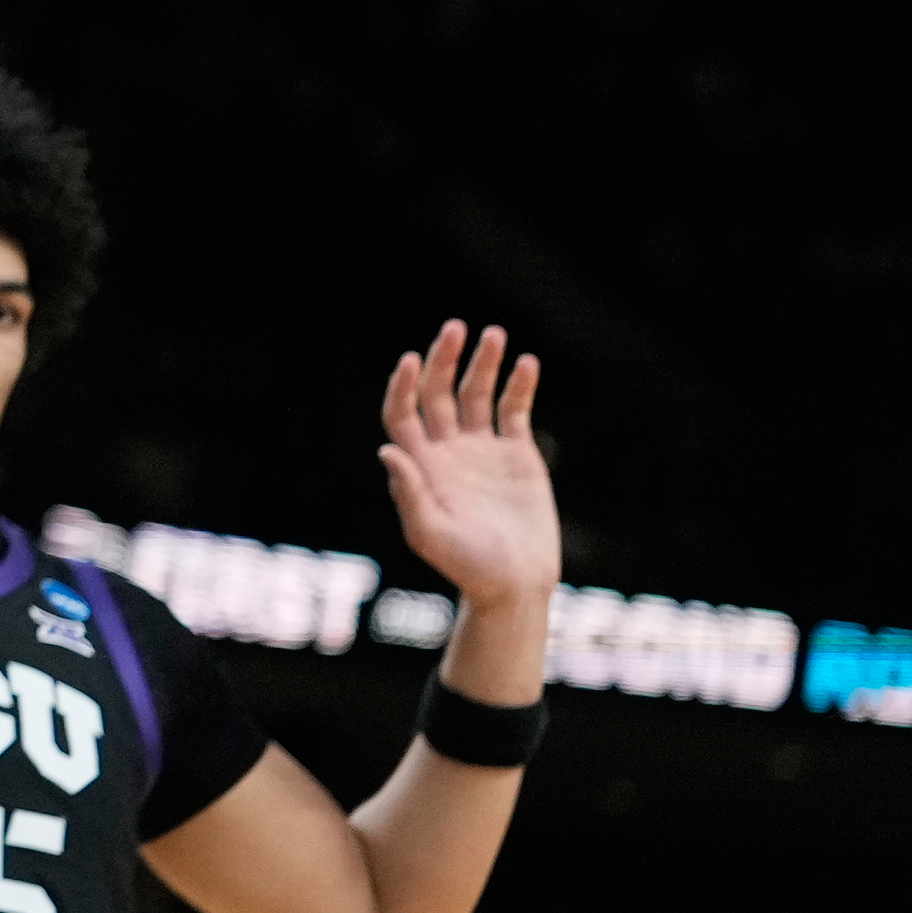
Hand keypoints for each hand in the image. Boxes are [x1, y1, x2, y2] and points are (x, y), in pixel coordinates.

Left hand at [378, 321, 559, 614]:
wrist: (514, 585)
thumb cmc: (466, 566)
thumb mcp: (429, 533)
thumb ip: (409, 493)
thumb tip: (385, 450)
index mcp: (420, 464)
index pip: (403, 413)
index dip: (404, 386)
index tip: (411, 360)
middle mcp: (447, 450)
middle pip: (439, 393)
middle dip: (445, 360)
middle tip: (455, 327)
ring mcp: (482, 450)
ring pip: (478, 395)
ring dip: (484, 364)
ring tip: (493, 334)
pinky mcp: (517, 455)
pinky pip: (514, 411)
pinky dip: (520, 387)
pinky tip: (526, 363)